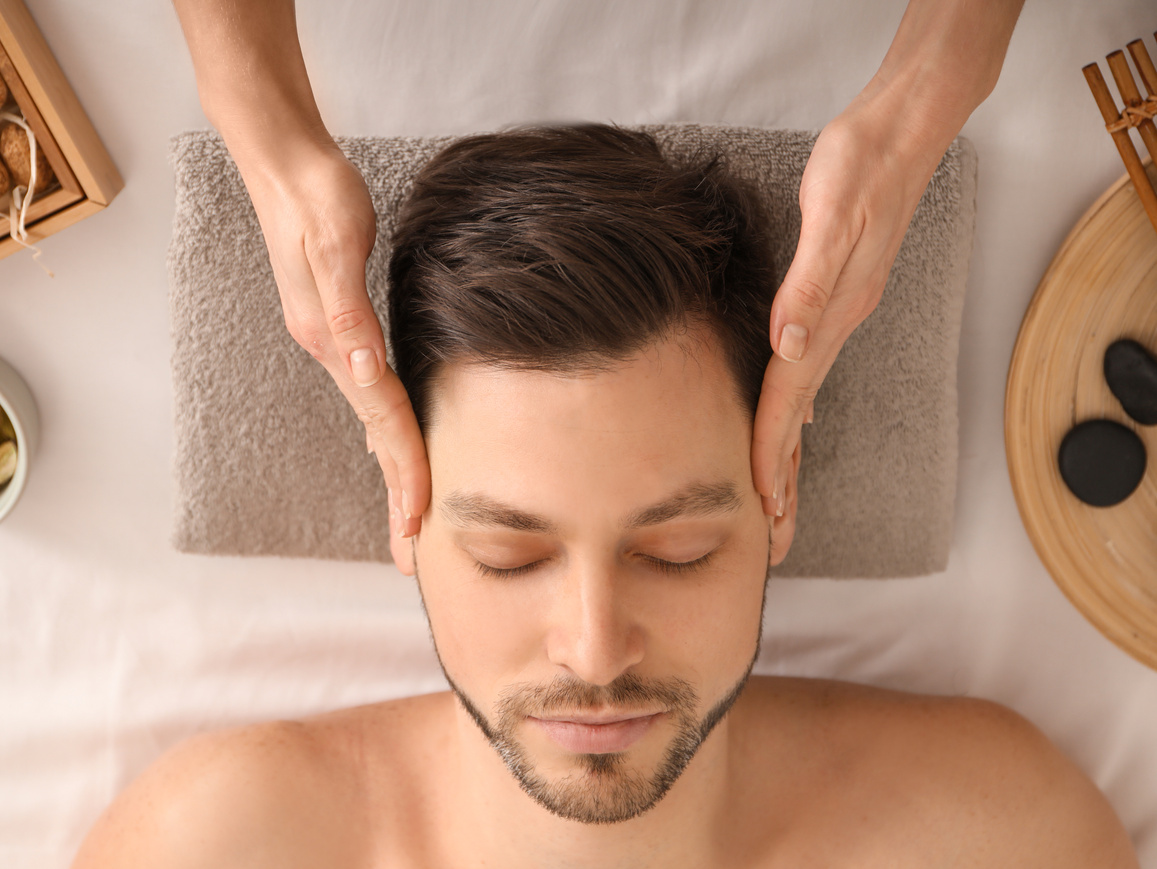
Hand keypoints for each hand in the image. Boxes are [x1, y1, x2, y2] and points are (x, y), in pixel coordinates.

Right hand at [242, 140, 427, 536]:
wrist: (287, 163)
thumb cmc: (317, 195)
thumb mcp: (334, 242)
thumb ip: (346, 308)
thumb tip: (362, 368)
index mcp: (335, 340)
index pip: (382, 419)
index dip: (407, 469)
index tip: (421, 522)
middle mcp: (335, 351)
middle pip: (376, 437)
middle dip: (397, 497)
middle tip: (412, 557)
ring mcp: (336, 343)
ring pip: (374, 422)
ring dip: (394, 473)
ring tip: (409, 522)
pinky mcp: (342, 328)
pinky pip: (371, 396)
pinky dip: (387, 433)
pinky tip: (395, 449)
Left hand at [751, 99, 945, 516]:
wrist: (901, 132)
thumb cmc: (861, 164)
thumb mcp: (833, 215)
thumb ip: (810, 282)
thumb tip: (789, 341)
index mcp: (830, 313)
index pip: (791, 396)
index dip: (772, 450)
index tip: (761, 502)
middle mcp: (836, 323)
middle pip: (801, 414)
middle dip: (785, 474)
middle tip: (774, 533)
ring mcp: (840, 314)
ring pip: (807, 398)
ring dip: (792, 450)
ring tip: (780, 498)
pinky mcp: (839, 298)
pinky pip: (813, 370)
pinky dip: (800, 407)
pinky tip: (797, 421)